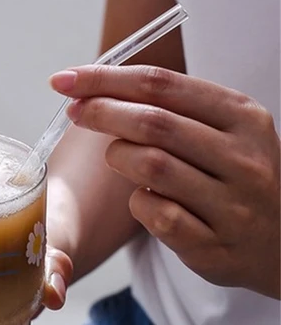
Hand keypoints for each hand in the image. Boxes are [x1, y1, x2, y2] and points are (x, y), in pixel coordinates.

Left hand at [50, 65, 280, 298]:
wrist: (279, 242)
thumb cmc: (232, 177)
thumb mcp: (221, 132)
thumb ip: (170, 110)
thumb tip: (93, 90)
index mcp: (242, 117)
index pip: (163, 84)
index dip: (106, 79)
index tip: (65, 80)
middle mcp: (243, 157)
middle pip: (153, 122)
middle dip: (101, 112)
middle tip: (74, 112)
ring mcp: (232, 205)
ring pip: (150, 166)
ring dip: (118, 157)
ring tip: (117, 157)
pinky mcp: (213, 245)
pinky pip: (155, 215)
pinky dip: (137, 202)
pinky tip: (144, 197)